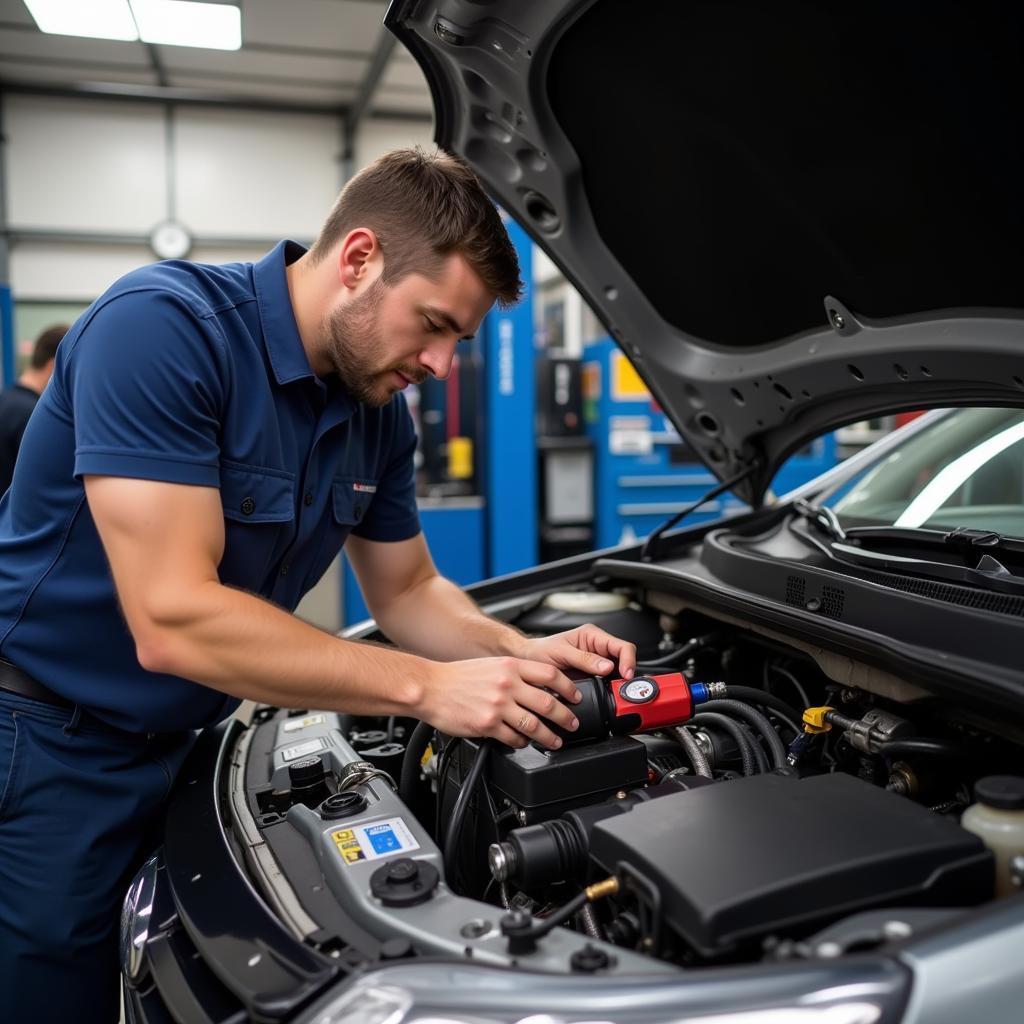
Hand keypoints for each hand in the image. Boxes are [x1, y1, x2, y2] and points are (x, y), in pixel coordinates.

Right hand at [416, 656, 582, 749]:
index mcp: (510, 666)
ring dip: (549, 736)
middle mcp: (507, 684)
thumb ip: (516, 673)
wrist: (430, 687)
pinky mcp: (487, 725)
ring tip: (555, 741)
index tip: (575, 696)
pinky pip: (513, 738)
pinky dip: (522, 743)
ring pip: (534, 725)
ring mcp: (497, 705)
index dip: (568, 687)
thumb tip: (541, 685)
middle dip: (565, 717)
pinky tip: (524, 743)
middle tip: (572, 723)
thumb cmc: (459, 677)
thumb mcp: (492, 665)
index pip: (550, 674)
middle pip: (547, 703)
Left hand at [516, 623, 637, 681]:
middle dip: (626, 674)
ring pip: (619, 672)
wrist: (528, 661)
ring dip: (619, 683)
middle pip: (624, 659)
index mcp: (592, 635)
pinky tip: (608, 695)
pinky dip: (610, 689)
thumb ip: (584, 658)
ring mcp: (596, 663)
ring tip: (617, 693)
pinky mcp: (592, 676)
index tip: (626, 675)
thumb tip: (607, 667)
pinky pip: (608, 682)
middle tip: (623, 688)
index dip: (628, 661)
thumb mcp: (561, 652)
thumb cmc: (540, 651)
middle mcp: (597, 647)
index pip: (621, 646)